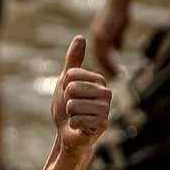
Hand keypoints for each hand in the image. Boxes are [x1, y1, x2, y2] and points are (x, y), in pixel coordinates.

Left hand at [51, 36, 111, 152]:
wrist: (68, 133)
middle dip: (66, 101)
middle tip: (72, 109)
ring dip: (69, 114)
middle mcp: (106, 92)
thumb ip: (73, 60)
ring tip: (76, 117)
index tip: (69, 95)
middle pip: (71, 88)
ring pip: (73, 105)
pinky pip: (77, 119)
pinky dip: (73, 124)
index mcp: (98, 80)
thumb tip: (80, 37)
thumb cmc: (67, 107)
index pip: (70, 75)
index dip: (63, 87)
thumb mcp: (66, 81)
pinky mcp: (103, 124)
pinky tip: (80, 127)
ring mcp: (106, 108)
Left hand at [90, 0, 129, 77]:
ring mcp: (99, 36)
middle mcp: (96, 36)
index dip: (102, 63)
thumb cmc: (120, 11)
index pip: (98, 53)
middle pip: (97, 57)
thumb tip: (118, 49)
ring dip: (105, 67)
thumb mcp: (118, 27)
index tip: (107, 73)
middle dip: (103, 67)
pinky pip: (104, 53)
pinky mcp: (104, 35)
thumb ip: (116, 39)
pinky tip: (113, 70)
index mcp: (97, 35)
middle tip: (109, 79)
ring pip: (100, 57)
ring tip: (112, 77)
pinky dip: (108, 63)